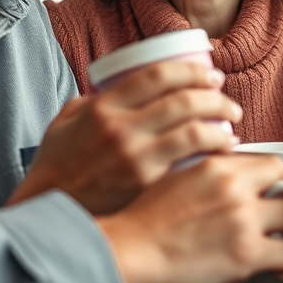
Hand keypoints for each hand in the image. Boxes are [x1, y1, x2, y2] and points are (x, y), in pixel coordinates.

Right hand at [7, 60, 241, 213]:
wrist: (50, 212)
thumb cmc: (57, 169)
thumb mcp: (66, 123)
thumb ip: (91, 103)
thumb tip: (116, 89)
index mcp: (103, 107)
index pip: (157, 75)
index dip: (190, 70)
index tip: (209, 74)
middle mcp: (121, 128)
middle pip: (182, 100)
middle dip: (213, 94)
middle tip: (227, 97)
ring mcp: (135, 157)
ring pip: (193, 130)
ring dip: (221, 124)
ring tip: (232, 124)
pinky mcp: (146, 184)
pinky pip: (190, 161)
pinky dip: (213, 152)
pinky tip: (224, 152)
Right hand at [98, 154, 282, 282]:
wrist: (132, 252)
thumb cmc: (145, 220)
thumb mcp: (178, 177)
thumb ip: (209, 171)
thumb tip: (228, 172)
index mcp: (218, 167)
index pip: (270, 162)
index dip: (282, 177)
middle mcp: (234, 188)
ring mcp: (243, 220)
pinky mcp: (246, 254)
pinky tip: (281, 265)